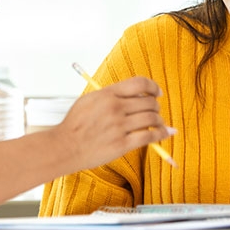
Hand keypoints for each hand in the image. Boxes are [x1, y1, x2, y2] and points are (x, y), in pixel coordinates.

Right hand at [53, 76, 173, 169]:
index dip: (153, 86)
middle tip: (155, 111)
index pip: (139, 83)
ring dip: (159, 121)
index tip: (157, 92)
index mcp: (107, 94)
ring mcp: (119, 126)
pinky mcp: (122, 144)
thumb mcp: (90, 100)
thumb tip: (134, 94)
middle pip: (149, 101)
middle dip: (156, 106)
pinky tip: (164, 134)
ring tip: (158, 124)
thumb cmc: (75, 125)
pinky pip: (149, 136)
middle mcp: (115, 108)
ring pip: (152, 118)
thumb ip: (111, 95)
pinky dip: (161, 134)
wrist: (65, 146)